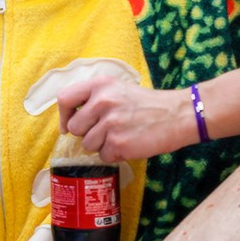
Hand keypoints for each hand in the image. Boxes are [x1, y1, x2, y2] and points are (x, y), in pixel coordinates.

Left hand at [56, 75, 193, 161]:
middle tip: (106, 130)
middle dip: (87, 133)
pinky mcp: (119, 144)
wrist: (176, 115)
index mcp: (99, 84)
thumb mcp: (117, 88)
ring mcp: (110, 123)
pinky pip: (103, 156)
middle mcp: (102, 101)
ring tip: (121, 135)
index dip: (63, 116)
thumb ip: (93, 98)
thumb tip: (69, 120)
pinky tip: (128, 143)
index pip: (64, 99)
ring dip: (101, 145)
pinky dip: (114, 154)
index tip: (67, 126)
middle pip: (74, 127)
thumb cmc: (146, 103)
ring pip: (87, 144)